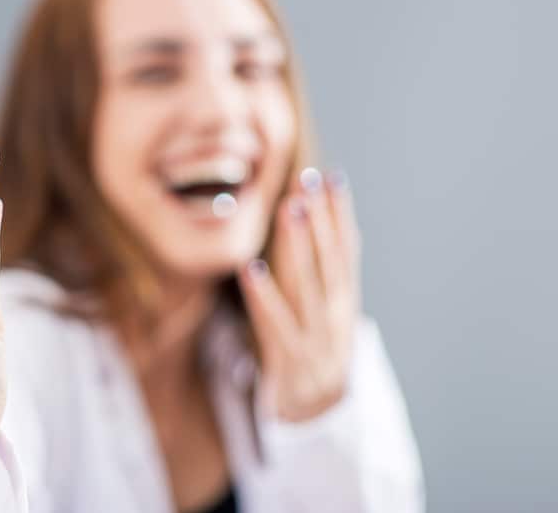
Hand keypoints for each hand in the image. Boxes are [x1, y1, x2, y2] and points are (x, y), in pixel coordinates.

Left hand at [238, 167, 360, 421]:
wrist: (317, 421)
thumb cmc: (310, 352)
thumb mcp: (320, 313)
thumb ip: (315, 273)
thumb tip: (310, 221)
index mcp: (344, 302)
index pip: (347, 251)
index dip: (341, 214)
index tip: (333, 176)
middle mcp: (336, 317)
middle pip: (330, 261)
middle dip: (321, 218)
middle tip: (309, 179)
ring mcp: (316, 340)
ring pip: (308, 285)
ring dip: (299, 244)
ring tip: (290, 208)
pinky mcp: (291, 362)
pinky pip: (275, 324)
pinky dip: (264, 295)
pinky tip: (250, 266)